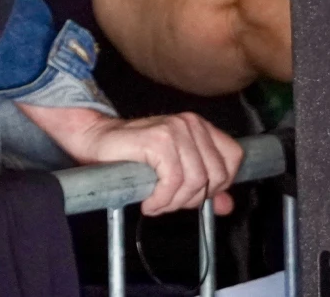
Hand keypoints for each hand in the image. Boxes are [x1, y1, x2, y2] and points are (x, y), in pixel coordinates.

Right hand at [18, 104, 241, 215]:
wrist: (96, 140)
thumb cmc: (133, 156)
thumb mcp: (174, 172)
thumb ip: (203, 186)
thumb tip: (226, 205)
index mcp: (199, 126)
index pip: (233, 158)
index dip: (219, 183)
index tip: (193, 193)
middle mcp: (190, 123)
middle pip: (215, 176)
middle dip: (192, 198)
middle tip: (168, 201)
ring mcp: (175, 129)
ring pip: (194, 182)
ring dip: (173, 202)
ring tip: (156, 201)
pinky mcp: (158, 140)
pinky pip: (173, 182)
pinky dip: (160, 200)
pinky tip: (148, 201)